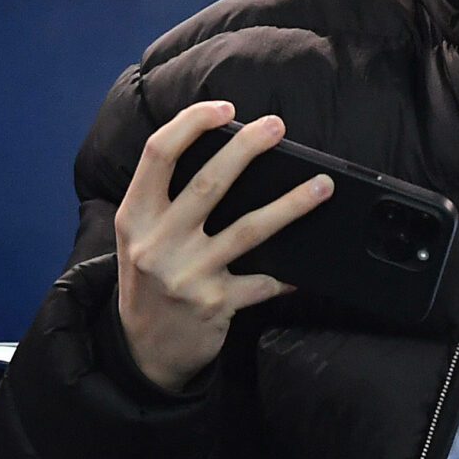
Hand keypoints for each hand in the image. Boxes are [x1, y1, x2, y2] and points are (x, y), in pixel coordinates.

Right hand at [114, 101, 332, 391]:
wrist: (142, 350)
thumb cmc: (148, 281)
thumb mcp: (139, 236)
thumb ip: (164, 200)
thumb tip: (224, 153)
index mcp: (136, 216)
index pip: (158, 154)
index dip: (191, 124)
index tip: (225, 108)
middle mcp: (157, 243)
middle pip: (208, 183)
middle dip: (246, 149)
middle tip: (277, 126)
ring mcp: (187, 274)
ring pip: (248, 230)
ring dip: (291, 205)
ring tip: (322, 186)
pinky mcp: (215, 304)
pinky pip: (262, 283)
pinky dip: (286, 275)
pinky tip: (305, 270)